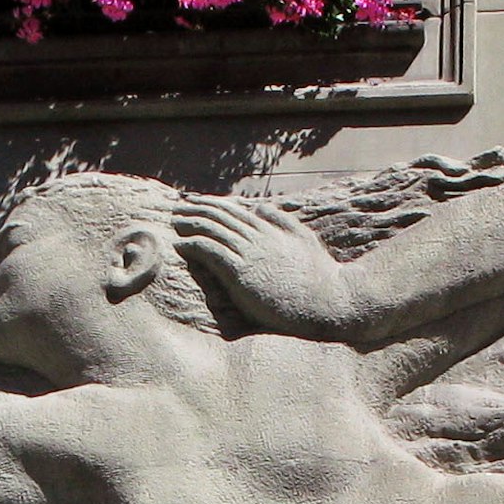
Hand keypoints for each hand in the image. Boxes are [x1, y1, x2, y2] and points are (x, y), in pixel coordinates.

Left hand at [173, 193, 358, 338]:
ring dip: (191, 223)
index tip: (198, 202)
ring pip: (213, 230)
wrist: (327, 302)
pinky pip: (212, 252)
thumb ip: (284, 222)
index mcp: (272, 230)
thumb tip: (263, 207)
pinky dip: (194, 245)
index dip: (215, 204)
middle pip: (222, 216)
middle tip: (179, 206)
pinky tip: (181, 244)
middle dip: (198, 209)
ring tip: (175, 221)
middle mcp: (259, 238)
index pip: (237, 211)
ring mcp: (250, 255)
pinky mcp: (242, 274)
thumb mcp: (305, 241)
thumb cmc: (319, 277)